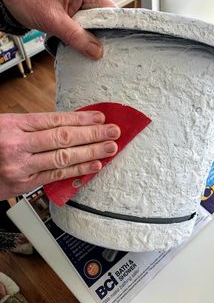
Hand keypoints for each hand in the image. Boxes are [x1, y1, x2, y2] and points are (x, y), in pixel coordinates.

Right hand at [0, 112, 119, 199]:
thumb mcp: (6, 125)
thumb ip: (33, 127)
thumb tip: (68, 125)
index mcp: (12, 124)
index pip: (55, 120)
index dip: (80, 118)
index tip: (99, 117)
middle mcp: (17, 145)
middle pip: (63, 138)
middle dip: (92, 134)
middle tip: (113, 131)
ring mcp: (20, 167)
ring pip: (63, 158)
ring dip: (90, 153)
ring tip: (110, 147)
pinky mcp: (22, 184)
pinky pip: (55, 176)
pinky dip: (76, 170)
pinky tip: (94, 166)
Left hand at [1, 0, 114, 58]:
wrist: (7, 0)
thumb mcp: (54, 20)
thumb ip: (76, 37)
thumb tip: (96, 51)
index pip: (109, 10)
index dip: (115, 28)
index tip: (118, 45)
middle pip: (103, 20)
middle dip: (103, 38)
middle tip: (105, 54)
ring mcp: (78, 7)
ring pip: (93, 27)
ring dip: (92, 40)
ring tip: (94, 54)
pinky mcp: (72, 16)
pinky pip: (83, 30)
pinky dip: (83, 40)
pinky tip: (84, 49)